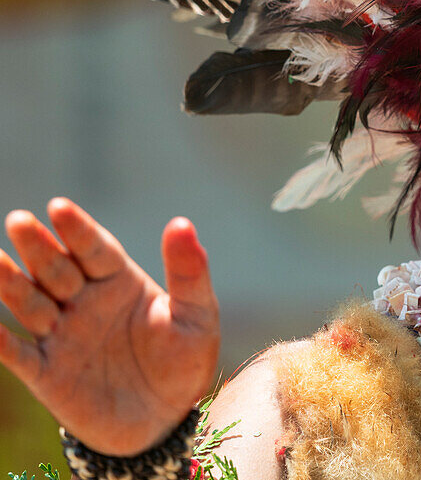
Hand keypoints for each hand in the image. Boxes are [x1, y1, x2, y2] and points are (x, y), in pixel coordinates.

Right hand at [0, 198, 219, 455]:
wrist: (165, 418)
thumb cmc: (184, 359)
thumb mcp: (196, 314)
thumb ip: (188, 271)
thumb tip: (182, 223)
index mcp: (119, 281)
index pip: (95, 249)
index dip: (77, 228)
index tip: (59, 206)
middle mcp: (84, 301)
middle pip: (58, 269)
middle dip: (39, 246)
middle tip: (20, 220)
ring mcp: (62, 335)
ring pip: (31, 304)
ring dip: (11, 284)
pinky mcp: (46, 372)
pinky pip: (17, 353)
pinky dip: (0, 341)